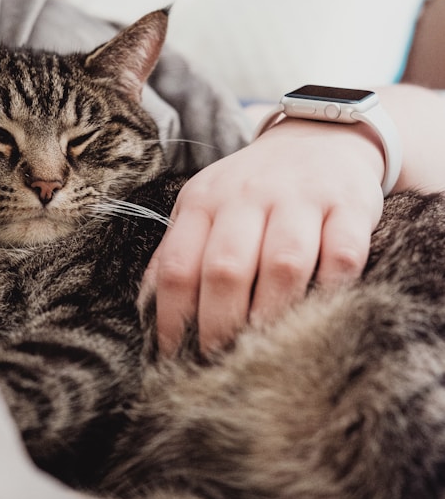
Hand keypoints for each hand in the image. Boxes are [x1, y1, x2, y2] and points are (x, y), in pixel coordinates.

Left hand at [141, 118, 384, 355]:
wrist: (319, 136)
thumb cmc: (253, 187)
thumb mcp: (206, 205)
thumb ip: (179, 249)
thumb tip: (150, 308)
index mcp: (204, 201)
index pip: (177, 266)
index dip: (171, 318)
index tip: (174, 355)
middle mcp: (247, 196)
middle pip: (226, 269)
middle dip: (219, 325)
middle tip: (220, 361)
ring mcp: (300, 198)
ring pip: (283, 264)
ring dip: (272, 315)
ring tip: (265, 351)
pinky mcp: (348, 205)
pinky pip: (342, 255)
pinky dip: (331, 290)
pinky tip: (320, 313)